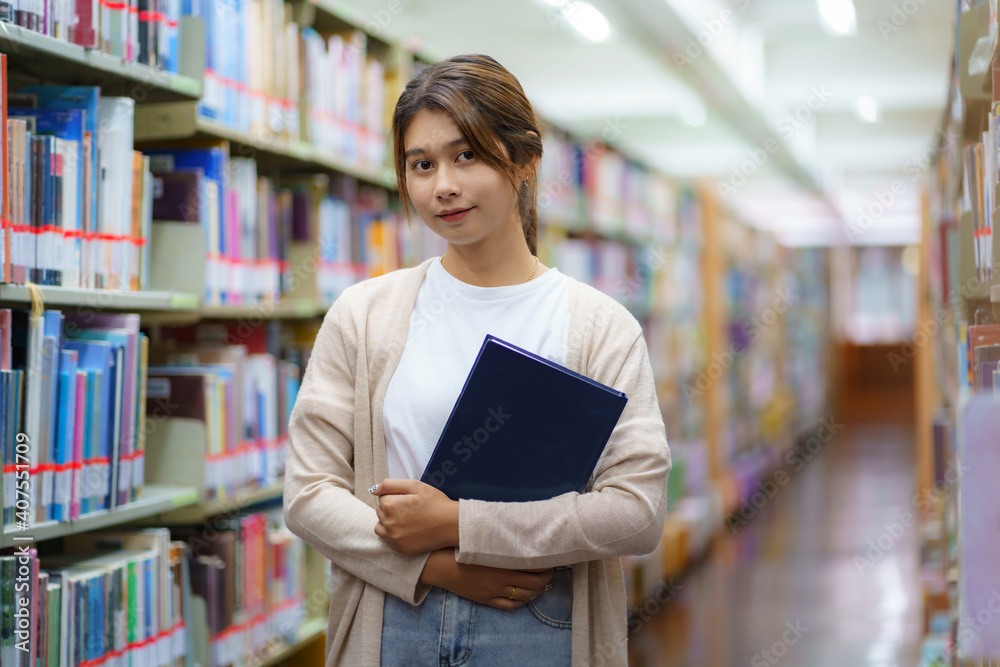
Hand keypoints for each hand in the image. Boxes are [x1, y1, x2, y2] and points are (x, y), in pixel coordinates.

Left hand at [372, 479, 458, 555]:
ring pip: (380, 527)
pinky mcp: (400, 549)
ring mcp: (394, 538)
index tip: (409, 499)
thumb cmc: (435, 502)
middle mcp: (388, 523)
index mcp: (391, 506)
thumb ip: (390, 484)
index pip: (382, 498)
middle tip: (410, 509)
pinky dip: (394, 535)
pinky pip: (388, 540)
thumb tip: (374, 490)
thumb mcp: (415, 485)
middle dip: (391, 508)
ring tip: (406, 520)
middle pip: (380, 512)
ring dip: (388, 522)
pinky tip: (408, 530)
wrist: (451, 525)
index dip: (395, 496)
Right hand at [420, 549, 553, 609]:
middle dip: (546, 578)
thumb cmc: (460, 547)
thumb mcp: (482, 540)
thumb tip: (514, 529)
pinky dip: (522, 602)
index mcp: (502, 561)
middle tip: (550, 571)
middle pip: (534, 582)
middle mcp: (502, 578)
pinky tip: (526, 597)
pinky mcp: (487, 599)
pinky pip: (509, 605)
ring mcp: (495, 591)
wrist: (440, 565)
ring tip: (542, 585)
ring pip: (524, 595)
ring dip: (537, 591)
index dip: (545, 563)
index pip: (532, 564)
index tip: (549, 557)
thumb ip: (500, 538)